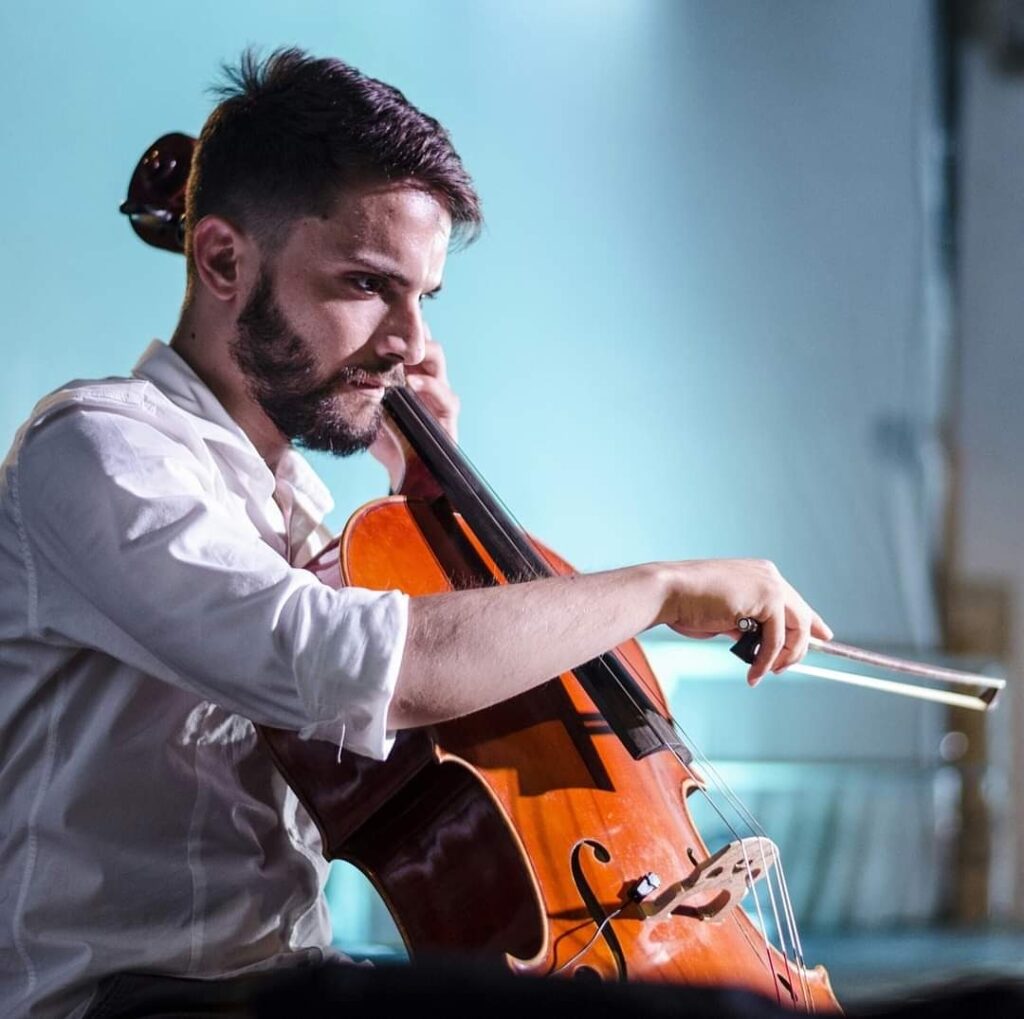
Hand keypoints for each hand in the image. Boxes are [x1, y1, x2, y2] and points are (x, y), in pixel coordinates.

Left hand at [370, 337, 459, 496]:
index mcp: (406, 372)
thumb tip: (348, 373)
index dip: (396, 327)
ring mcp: (438, 396)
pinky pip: (447, 396)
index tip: (375, 324)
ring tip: (397, 352)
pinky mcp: (448, 417)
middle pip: (423, 342)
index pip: (406, 340)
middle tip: (383, 337)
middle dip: (407, 333)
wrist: (401, 475)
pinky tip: (414, 383)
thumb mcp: (365, 410)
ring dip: (419, 351)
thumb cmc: (384, 439)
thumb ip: (360, 392)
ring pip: (437, 360)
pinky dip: (431, 386)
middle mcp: (425, 379)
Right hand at [659, 559, 831, 684]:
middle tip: (784, 669)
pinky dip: (767, 660)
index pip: (794, 601)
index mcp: (760, 575)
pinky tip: (754, 672)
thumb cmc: (688, 603)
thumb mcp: (726, 615)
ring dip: (781, 658)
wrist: (670, 592)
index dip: (811, 622)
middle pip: (802, 617)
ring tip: (764, 673)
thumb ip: (748, 625)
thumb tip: (761, 644)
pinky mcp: (768, 599)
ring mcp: (771, 585)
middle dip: (799, 648)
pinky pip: (777, 639)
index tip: (823, 637)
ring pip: (794, 631)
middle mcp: (769, 576)